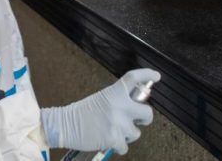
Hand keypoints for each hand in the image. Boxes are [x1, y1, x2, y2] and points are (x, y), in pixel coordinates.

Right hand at [41, 68, 160, 153]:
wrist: (65, 124)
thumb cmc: (82, 112)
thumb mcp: (101, 99)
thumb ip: (118, 100)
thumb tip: (135, 106)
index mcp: (114, 92)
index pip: (134, 78)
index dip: (147, 75)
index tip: (156, 76)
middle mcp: (119, 105)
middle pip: (147, 113)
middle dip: (145, 119)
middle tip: (138, 120)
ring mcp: (118, 122)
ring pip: (136, 133)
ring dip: (127, 135)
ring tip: (113, 131)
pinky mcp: (114, 138)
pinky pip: (125, 146)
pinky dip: (118, 146)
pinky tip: (108, 140)